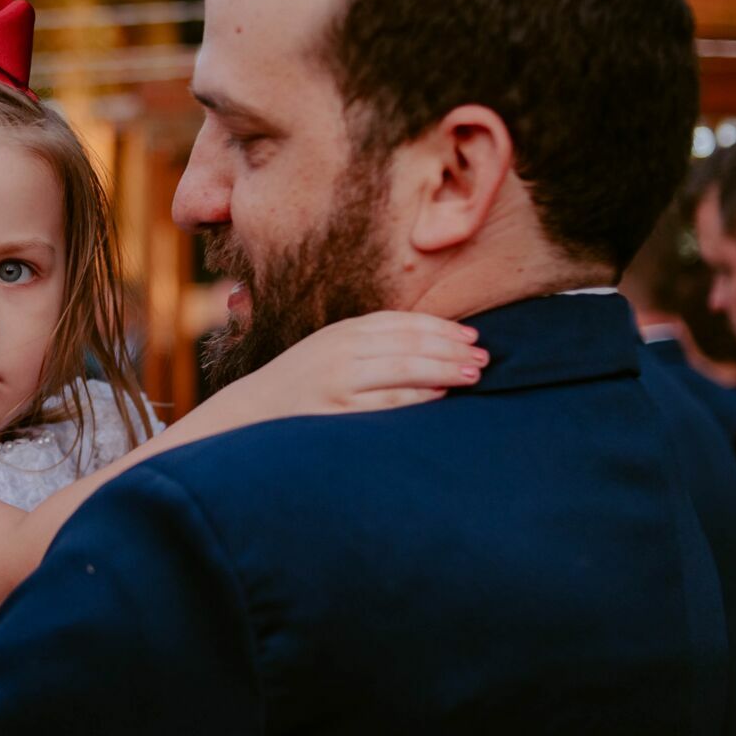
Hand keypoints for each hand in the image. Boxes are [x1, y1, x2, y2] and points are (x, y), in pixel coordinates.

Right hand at [198, 311, 484, 433]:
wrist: (252, 412)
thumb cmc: (301, 386)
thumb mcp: (330, 352)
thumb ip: (369, 345)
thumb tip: (427, 347)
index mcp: (342, 332)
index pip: (402, 323)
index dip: (441, 328)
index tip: (471, 337)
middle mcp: (340, 350)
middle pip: (409, 343)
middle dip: (451, 349)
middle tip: (484, 357)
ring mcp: (338, 380)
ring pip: (403, 368)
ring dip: (444, 369)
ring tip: (474, 374)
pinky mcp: (335, 410)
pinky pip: (386, 401)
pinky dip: (417, 396)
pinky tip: (441, 394)